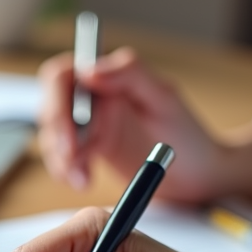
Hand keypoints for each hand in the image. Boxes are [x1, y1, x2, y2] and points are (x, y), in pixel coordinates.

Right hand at [37, 47, 222, 201]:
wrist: (199, 174)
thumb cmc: (188, 134)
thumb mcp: (163, 98)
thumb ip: (130, 74)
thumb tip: (88, 69)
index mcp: (109, 76)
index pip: (62, 76)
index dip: (57, 100)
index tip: (70, 127)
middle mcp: (93, 97)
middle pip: (52, 109)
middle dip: (58, 135)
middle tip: (72, 159)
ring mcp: (89, 125)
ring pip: (53, 136)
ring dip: (61, 159)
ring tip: (84, 179)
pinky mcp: (89, 150)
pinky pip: (64, 158)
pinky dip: (67, 171)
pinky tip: (84, 182)